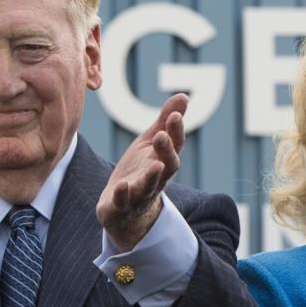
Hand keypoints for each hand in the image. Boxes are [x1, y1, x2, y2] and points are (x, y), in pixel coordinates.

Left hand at [96, 93, 186, 251]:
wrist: (123, 210)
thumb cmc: (139, 170)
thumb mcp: (149, 144)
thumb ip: (164, 122)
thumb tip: (184, 96)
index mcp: (163, 161)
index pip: (174, 145)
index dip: (176, 131)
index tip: (175, 115)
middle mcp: (156, 179)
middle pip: (167, 166)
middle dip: (166, 151)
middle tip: (162, 135)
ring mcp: (140, 194)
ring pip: (149, 186)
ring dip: (152, 176)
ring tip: (155, 165)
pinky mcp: (121, 206)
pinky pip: (123, 202)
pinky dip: (123, 195)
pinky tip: (121, 185)